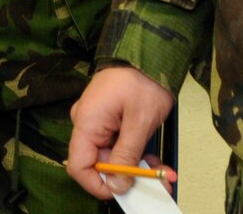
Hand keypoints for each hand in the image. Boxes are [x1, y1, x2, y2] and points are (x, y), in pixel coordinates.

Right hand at [66, 65, 175, 197]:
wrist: (147, 52)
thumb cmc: (141, 82)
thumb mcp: (139, 122)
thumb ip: (126, 156)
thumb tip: (116, 185)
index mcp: (86, 123)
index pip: (78, 166)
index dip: (98, 184)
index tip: (124, 190)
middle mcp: (87, 124)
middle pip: (99, 163)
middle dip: (128, 177)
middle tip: (158, 184)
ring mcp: (98, 121)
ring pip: (112, 156)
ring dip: (137, 167)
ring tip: (163, 172)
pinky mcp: (108, 119)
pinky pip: (118, 144)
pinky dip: (136, 154)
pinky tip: (155, 160)